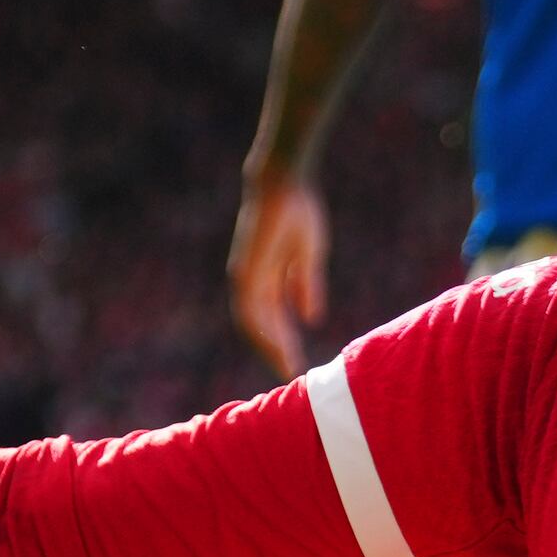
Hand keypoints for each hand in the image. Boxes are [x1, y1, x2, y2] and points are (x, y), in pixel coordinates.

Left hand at [230, 173, 329, 379]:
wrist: (284, 184)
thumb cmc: (297, 213)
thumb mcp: (307, 257)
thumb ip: (305, 286)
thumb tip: (310, 317)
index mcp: (263, 278)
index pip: (268, 318)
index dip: (280, 340)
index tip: (295, 363)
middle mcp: (249, 280)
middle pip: (257, 325)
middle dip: (274, 349)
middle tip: (289, 372)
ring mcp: (246, 275)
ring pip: (253, 321)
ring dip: (269, 345)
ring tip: (286, 366)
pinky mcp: (247, 269)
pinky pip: (253, 307)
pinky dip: (265, 329)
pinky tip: (279, 343)